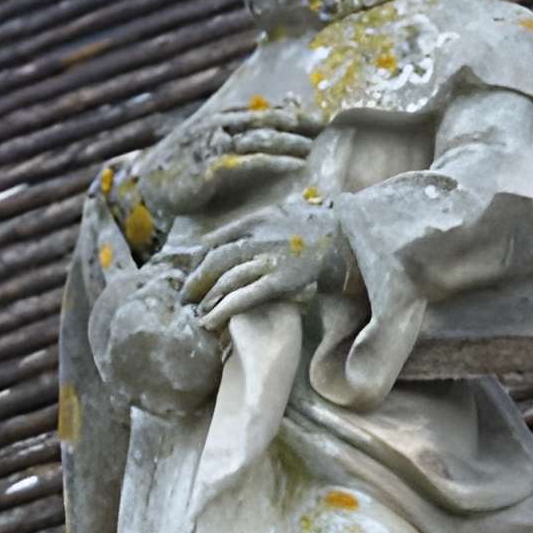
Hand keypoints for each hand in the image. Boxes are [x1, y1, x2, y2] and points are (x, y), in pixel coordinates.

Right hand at [135, 101, 321, 218]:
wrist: (148, 190)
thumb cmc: (181, 172)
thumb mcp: (209, 149)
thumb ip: (236, 141)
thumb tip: (268, 138)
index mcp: (221, 118)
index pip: (265, 111)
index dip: (294, 114)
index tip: (318, 120)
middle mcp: (220, 126)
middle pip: (269, 120)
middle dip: (299, 122)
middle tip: (326, 127)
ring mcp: (216, 145)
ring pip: (263, 138)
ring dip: (292, 141)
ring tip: (315, 146)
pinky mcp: (214, 167)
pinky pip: (251, 161)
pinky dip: (275, 161)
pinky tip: (294, 165)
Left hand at [182, 202, 346, 329]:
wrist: (347, 236)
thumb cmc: (320, 226)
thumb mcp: (289, 210)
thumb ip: (268, 216)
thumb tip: (253, 221)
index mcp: (257, 220)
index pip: (215, 240)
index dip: (199, 259)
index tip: (192, 272)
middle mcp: (259, 237)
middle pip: (216, 260)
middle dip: (196, 280)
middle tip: (184, 296)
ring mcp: (269, 259)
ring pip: (227, 280)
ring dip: (207, 298)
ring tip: (196, 312)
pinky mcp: (280, 281)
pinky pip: (245, 296)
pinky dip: (224, 309)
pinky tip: (210, 322)